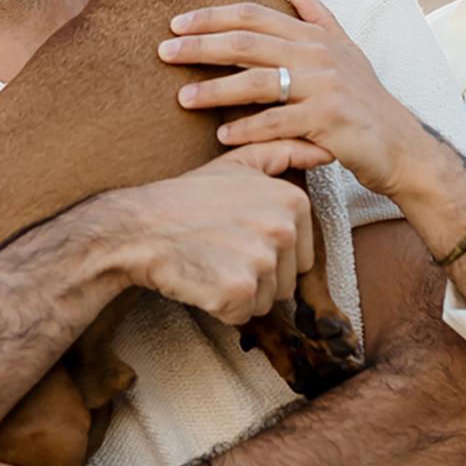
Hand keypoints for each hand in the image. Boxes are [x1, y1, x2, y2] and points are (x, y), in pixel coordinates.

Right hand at [118, 145, 325, 326]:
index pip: (301, 255)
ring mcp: (262, 261)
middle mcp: (284, 230)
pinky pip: (243, 316)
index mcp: (293, 201)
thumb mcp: (239, 162)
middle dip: (257, 276)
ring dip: (239, 293)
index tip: (236, 234)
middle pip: (287, 282)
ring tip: (211, 263)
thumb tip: (326, 150)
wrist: (139, 227)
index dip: (268, 252)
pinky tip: (202, 279)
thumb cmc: (189, 198)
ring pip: (266, 301)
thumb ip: (285, 152)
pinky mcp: (239, 291)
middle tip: (220, 250)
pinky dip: (221, 307)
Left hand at [159, 0, 424, 198]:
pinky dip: (248, 129)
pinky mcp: (328, 121)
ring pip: (258, 82)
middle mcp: (318, 55)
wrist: (402, 145)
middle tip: (163, 52)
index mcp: (314, 36)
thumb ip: (318, 18)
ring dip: (215, 91)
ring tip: (182, 98)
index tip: (176, 23)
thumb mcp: (346, 52)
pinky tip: (222, 136)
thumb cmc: (366, 101)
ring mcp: (325, 87)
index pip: (254, 15)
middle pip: (248, 42)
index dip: (212, 16)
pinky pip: (278, 123)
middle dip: (201, 46)